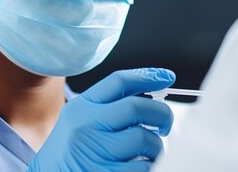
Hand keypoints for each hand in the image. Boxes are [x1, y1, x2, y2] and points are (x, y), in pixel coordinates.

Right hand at [28, 68, 175, 170]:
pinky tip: (138, 164)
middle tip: (165, 123)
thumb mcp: (79, 120)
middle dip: (161, 113)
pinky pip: (144, 166)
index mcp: (82, 108)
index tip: (167, 77)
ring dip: (155, 145)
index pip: (119, 82)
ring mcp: (97, 152)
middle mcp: (87, 126)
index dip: (148, 76)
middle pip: (137, 108)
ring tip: (148, 150)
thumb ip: (108, 106)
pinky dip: (148, 165)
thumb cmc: (70, 149)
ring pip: (145, 139)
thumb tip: (152, 96)